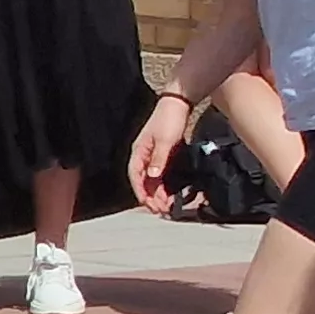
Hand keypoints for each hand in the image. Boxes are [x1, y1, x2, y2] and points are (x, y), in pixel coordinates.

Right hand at [128, 93, 190, 214]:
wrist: (179, 103)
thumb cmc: (169, 118)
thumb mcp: (165, 139)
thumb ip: (158, 158)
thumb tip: (152, 175)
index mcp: (139, 152)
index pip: (135, 177)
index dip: (142, 192)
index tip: (150, 205)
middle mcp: (143, 155)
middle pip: (144, 180)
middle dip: (151, 197)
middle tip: (162, 210)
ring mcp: (153, 154)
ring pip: (153, 179)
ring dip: (159, 192)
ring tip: (168, 205)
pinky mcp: (164, 153)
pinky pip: (162, 173)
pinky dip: (166, 184)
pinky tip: (173, 191)